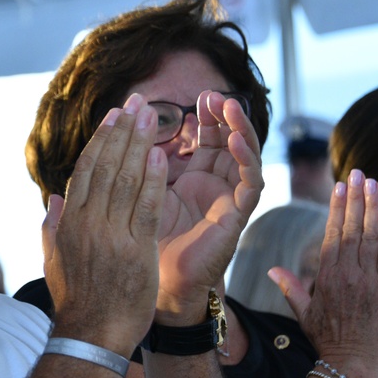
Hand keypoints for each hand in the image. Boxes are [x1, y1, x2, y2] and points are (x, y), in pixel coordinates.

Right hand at [42, 93, 166, 354]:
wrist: (91, 336)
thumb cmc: (76, 301)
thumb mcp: (55, 261)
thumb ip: (54, 227)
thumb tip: (55, 199)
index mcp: (69, 222)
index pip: (86, 170)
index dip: (102, 140)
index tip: (114, 116)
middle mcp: (87, 222)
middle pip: (106, 166)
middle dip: (123, 130)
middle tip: (138, 102)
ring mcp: (110, 235)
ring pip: (125, 179)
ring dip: (140, 144)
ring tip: (152, 116)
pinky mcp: (135, 250)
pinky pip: (145, 207)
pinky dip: (152, 179)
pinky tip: (161, 155)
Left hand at [158, 90, 262, 322]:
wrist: (158, 281)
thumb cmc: (149, 238)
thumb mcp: (144, 190)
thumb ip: (143, 161)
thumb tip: (127, 123)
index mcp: (195, 175)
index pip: (207, 136)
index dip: (205, 116)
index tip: (201, 96)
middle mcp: (216, 183)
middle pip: (229, 139)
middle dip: (223, 115)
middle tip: (214, 95)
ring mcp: (229, 198)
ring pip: (246, 154)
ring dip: (239, 129)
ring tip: (229, 107)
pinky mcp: (238, 215)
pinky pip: (250, 182)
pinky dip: (246, 159)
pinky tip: (234, 140)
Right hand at [271, 170, 377, 375]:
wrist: (351, 364)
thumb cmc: (328, 341)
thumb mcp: (304, 313)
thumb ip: (290, 287)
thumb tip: (271, 270)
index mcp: (325, 275)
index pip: (332, 232)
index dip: (337, 207)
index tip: (340, 185)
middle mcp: (344, 272)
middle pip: (351, 226)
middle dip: (355, 197)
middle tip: (359, 172)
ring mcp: (365, 279)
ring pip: (369, 235)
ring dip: (373, 206)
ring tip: (377, 182)